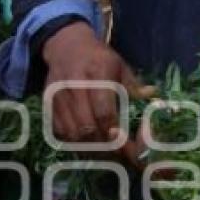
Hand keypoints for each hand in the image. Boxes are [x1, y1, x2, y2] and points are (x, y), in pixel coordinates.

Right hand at [41, 22, 150, 154]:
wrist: (65, 46)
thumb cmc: (98, 58)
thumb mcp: (119, 65)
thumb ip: (134, 85)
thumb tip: (152, 96)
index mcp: (97, 72)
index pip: (104, 112)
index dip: (115, 133)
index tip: (126, 145)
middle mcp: (75, 85)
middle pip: (87, 127)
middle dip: (103, 146)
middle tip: (117, 154)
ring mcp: (58, 96)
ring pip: (72, 133)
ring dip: (89, 148)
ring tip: (103, 151)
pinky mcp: (48, 104)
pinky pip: (59, 132)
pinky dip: (73, 142)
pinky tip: (86, 144)